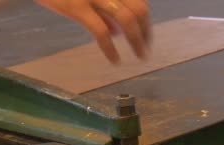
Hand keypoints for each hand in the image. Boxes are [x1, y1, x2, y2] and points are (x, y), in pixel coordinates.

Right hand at [35, 0, 150, 63]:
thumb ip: (101, 9)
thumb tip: (116, 31)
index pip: (140, 1)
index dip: (146, 21)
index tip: (146, 37)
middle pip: (139, 10)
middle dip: (145, 33)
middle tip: (144, 51)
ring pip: (127, 19)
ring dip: (136, 41)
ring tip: (136, 57)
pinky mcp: (76, 7)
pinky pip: (101, 31)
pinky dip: (110, 48)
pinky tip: (114, 60)